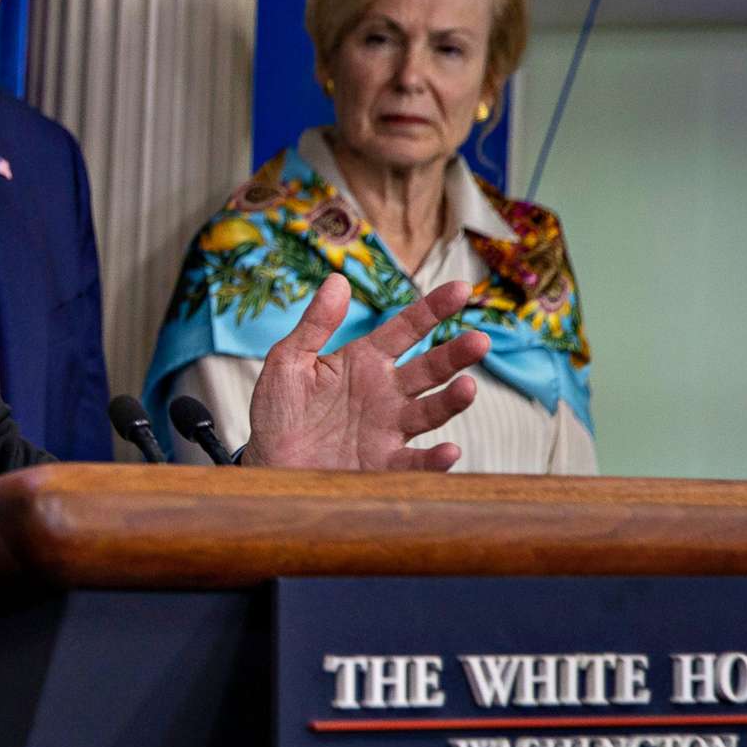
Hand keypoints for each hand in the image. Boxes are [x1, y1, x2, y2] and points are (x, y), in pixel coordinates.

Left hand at [240, 276, 489, 471]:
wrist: (267, 464)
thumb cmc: (278, 411)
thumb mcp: (288, 362)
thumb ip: (315, 324)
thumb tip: (337, 280)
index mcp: (365, 361)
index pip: (406, 329)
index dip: (433, 309)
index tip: (462, 289)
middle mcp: (385, 393)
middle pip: (429, 369)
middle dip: (455, 355)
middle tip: (479, 340)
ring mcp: (388, 429)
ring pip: (430, 411)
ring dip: (451, 401)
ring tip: (468, 387)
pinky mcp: (382, 465)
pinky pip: (414, 462)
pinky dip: (433, 459)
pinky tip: (449, 451)